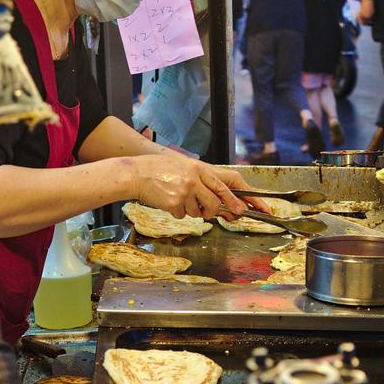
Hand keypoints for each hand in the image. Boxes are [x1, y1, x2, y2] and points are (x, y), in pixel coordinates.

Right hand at [133, 153, 269, 220]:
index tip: (247, 208)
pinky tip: (168, 202)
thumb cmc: (158, 170)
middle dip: (218, 211)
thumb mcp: (183, 167)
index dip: (238, 197)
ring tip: (179, 199)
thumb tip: (217, 201)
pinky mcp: (174, 203)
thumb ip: (201, 180)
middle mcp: (194, 179)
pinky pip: (183, 215)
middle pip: (216, 201)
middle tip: (221, 215)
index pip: (225, 184)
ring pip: (199, 211)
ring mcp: (185, 191)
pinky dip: (177, 212)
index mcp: (199, 168)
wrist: (136, 174)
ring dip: (192, 211)